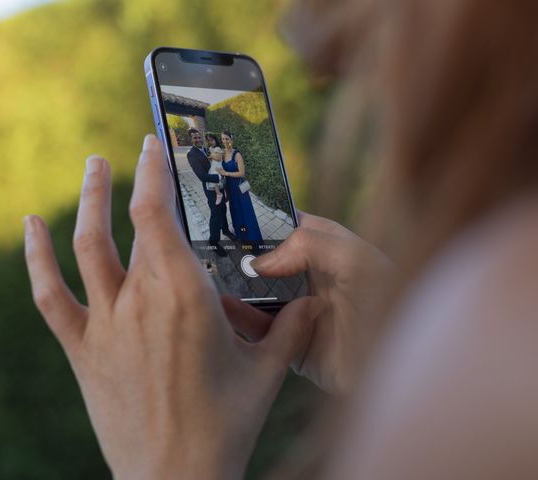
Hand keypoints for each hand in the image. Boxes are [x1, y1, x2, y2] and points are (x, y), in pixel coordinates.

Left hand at [23, 135, 323, 478]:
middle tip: (138, 151)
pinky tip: (31, 224)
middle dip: (134, 179)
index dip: (156, 172)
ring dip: (88, 199)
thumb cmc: (225, 425)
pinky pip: (49, 294)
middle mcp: (141, 300)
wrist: (175, 478)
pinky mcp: (82, 348)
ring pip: (87, 245)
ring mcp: (106, 323)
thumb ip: (292, 330)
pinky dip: (36, 257)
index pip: (163, 215)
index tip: (155, 145)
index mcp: (187, 297)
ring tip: (92, 164)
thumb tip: (319, 303)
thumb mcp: (268, 373)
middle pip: (131, 222)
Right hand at [222, 212, 392, 393]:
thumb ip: (309, 245)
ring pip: (259, 293)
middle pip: (270, 259)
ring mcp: (302, 312)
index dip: (266, 218)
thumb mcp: (357, 261)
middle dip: (242, 252)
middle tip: (210, 245)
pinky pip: (260, 329)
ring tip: (208, 274)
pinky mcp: (293, 345)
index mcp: (333, 250)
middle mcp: (314, 278)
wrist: (403, 371)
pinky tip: (223, 306)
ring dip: (236, 285)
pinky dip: (240, 318)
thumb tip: (261, 260)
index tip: (233, 213)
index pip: (292, 225)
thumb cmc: (390, 307)